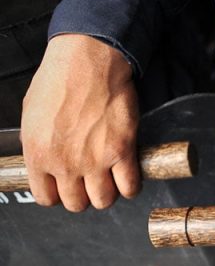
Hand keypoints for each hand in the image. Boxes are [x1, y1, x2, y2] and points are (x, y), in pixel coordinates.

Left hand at [20, 34, 138, 210]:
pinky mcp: (122, 152)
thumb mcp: (31, 117)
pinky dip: (131, 186)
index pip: (46, 197)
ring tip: (110, 178)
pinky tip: (128, 175)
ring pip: (104, 200)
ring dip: (108, 192)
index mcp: (38, 154)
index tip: (66, 187)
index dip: (58, 194)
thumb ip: (37, 146)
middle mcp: (65, 163)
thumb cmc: (60, 81)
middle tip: (90, 181)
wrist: (88, 62)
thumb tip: (45, 161)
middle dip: (84, 195)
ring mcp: (95, 161)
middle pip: (76, 203)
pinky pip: (130, 187)